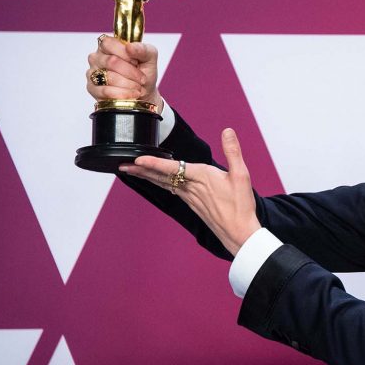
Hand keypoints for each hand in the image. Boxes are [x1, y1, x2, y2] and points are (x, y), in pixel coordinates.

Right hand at [86, 34, 161, 108]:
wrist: (144, 93)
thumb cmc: (144, 72)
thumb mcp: (150, 58)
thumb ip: (143, 49)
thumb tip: (130, 47)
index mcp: (108, 46)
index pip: (109, 44)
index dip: (126, 54)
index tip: (137, 62)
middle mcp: (96, 57)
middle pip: (111, 61)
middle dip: (131, 72)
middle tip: (142, 79)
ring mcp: (92, 73)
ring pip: (109, 77)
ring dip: (129, 84)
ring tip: (139, 88)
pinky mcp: (92, 88)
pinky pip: (105, 91)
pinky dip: (122, 94)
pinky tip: (132, 95)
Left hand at [118, 128, 261, 255]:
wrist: (239, 232)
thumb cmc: (240, 206)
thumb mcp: (241, 174)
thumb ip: (233, 151)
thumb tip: (228, 131)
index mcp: (202, 177)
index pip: (172, 168)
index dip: (154, 163)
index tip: (138, 159)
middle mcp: (191, 188)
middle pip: (161, 177)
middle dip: (140, 171)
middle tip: (122, 165)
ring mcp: (190, 197)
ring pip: (164, 184)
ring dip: (147, 177)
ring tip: (132, 171)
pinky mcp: (192, 204)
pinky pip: (171, 190)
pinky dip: (160, 183)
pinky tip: (158, 182)